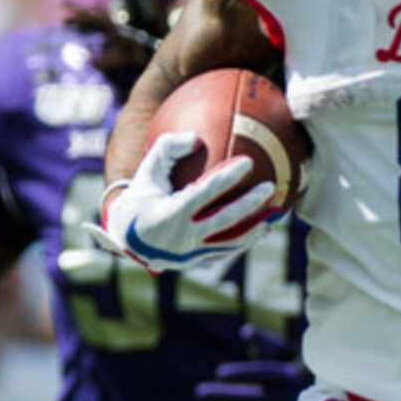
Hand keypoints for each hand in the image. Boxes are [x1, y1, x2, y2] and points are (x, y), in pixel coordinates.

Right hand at [96, 130, 272, 271]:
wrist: (126, 236)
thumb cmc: (142, 195)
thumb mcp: (147, 169)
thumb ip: (168, 148)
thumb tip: (196, 137)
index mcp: (170, 212)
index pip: (205, 192)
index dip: (228, 177)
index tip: (248, 162)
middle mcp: (182, 236)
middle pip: (225, 220)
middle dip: (250, 204)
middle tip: (270, 187)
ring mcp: (191, 253)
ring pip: (230, 242)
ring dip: (254, 229)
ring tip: (274, 216)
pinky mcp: (197, 263)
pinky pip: (226, 252)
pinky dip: (245, 242)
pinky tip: (261, 229)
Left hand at [194, 326, 307, 400]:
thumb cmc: (310, 371)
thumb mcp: (294, 354)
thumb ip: (269, 345)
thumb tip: (244, 330)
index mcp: (297, 372)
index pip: (267, 371)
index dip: (243, 372)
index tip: (220, 373)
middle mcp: (296, 393)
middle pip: (257, 394)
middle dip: (228, 394)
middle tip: (200, 392)